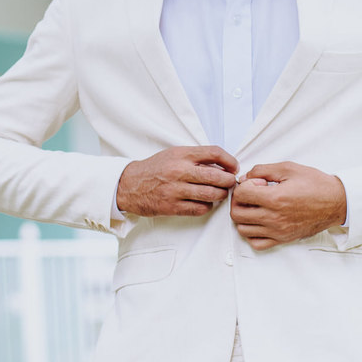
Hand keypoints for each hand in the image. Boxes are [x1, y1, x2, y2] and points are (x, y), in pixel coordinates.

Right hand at [116, 146, 237, 216]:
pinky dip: (207, 207)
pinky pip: (199, 209)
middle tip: (230, 182)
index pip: (214, 153)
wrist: (128, 185)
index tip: (233, 167)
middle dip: (229, 181)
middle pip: (217, 176)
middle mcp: (179, 171)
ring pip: (211, 194)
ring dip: (220, 195)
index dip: (229, 160)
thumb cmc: (155, 169)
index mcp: (182, 155)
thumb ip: (196, 157)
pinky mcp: (172, 206)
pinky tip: (205, 203)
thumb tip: (223, 165)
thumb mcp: (174, 154)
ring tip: (220, 193)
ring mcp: (176, 190)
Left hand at [230, 162, 347, 250]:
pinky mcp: (283, 239)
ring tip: (256, 207)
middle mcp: (274, 218)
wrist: (336, 202)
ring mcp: (278, 231)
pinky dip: (252, 233)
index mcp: (275, 198)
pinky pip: (256, 243)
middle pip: (237, 214)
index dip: (244, 185)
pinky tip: (260, 221)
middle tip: (251, 194)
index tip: (256, 183)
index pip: (241, 194)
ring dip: (244, 216)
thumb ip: (262, 170)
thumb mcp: (289, 168)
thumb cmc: (316, 184)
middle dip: (239, 201)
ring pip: (243, 229)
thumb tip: (245, 178)